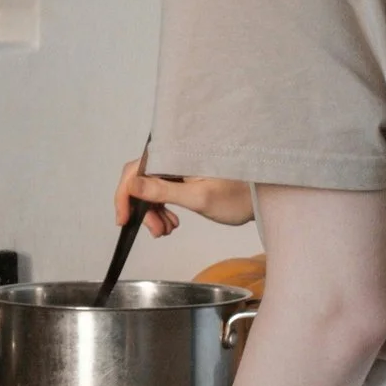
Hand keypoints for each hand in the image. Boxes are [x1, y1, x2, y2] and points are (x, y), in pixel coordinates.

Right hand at [117, 156, 254, 235]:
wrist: (262, 198)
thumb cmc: (239, 196)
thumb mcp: (198, 197)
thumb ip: (163, 190)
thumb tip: (132, 186)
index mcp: (176, 154)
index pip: (135, 169)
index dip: (125, 195)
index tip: (123, 219)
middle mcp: (175, 156)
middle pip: (141, 181)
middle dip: (143, 209)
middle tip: (156, 232)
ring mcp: (179, 167)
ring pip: (151, 189)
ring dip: (153, 213)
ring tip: (166, 230)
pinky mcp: (185, 177)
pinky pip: (164, 191)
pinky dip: (163, 210)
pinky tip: (172, 223)